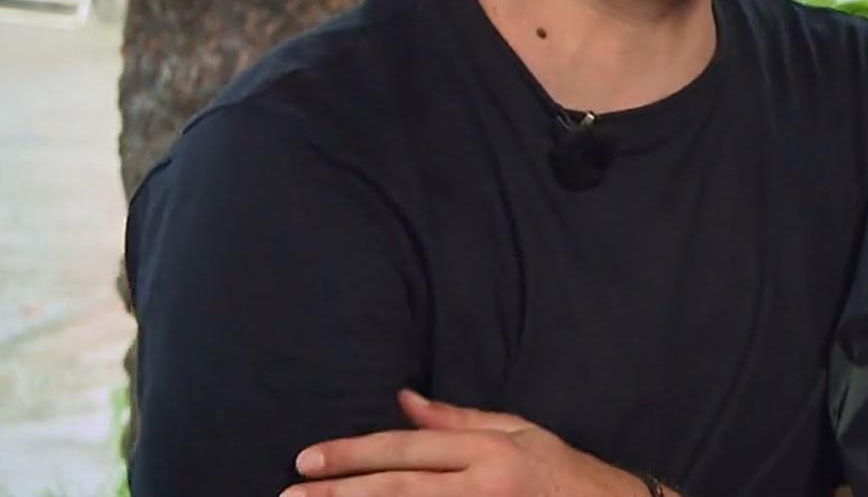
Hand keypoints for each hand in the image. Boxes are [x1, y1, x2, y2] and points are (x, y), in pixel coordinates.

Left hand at [280, 389, 651, 496]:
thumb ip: (456, 420)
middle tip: (288, 495)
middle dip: (338, 492)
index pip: (407, 449)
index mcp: (490, 453)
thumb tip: (400, 399)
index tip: (307, 458)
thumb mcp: (518, 433)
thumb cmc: (561, 473)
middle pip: (397, 490)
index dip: (353, 453)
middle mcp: (484, 489)